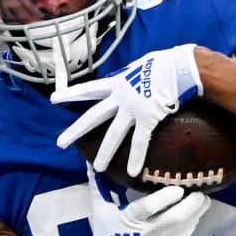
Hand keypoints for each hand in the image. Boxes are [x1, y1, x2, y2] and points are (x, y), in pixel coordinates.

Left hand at [54, 44, 202, 176]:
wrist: (181, 67)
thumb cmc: (165, 64)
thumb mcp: (140, 66)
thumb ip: (130, 77)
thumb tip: (131, 79)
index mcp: (117, 83)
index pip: (89, 89)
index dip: (70, 94)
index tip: (54, 99)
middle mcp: (121, 97)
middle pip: (93, 117)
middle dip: (76, 130)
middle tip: (60, 143)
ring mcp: (133, 109)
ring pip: (115, 134)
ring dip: (106, 152)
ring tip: (97, 168)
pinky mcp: (148, 118)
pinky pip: (141, 141)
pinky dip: (137, 157)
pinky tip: (133, 172)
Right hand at [83, 167, 209, 235]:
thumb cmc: (106, 234)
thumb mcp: (100, 209)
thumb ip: (98, 185)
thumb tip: (91, 161)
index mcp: (128, 220)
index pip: (148, 208)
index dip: (165, 198)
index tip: (178, 187)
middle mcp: (144, 234)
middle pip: (173, 218)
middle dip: (190, 205)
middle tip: (200, 192)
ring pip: (182, 228)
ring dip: (196, 213)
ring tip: (204, 200)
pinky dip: (191, 225)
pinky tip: (196, 215)